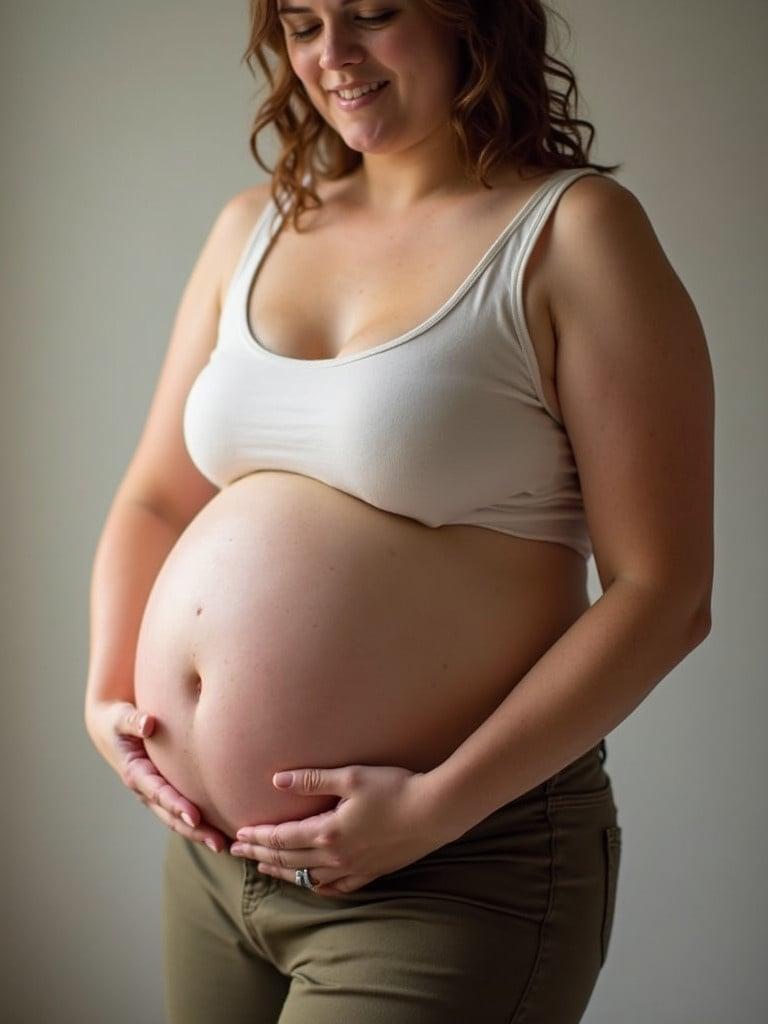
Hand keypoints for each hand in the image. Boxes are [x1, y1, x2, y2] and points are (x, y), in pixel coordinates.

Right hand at [84, 700, 226, 852]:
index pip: (158, 792)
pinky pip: (180, 810)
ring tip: (223, 844)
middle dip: (194, 831)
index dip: (176, 805)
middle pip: (170, 815)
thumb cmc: (117, 721)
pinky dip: (198, 822)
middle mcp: (145, 789)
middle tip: (218, 843)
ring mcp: (154, 793)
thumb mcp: (120, 719)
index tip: (195, 816)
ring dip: (199, 833)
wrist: (109, 729)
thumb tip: (148, 723)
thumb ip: (132, 721)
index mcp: (135, 773)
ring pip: (177, 818)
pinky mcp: (164, 790)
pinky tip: (218, 829)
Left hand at [230, 764, 446, 894]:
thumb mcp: (351, 777)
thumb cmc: (394, 788)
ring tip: (264, 868)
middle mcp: (337, 856)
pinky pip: (337, 888)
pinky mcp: (372, 872)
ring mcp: (354, 868)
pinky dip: (317, 886)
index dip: (258, 837)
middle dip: (260, 854)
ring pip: (308, 877)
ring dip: (283, 872)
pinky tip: (312, 884)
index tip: (238, 836)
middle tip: (237, 853)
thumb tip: (276, 781)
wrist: (435, 811)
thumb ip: (312, 780)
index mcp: (328, 832)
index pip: (282, 838)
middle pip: (288, 859)